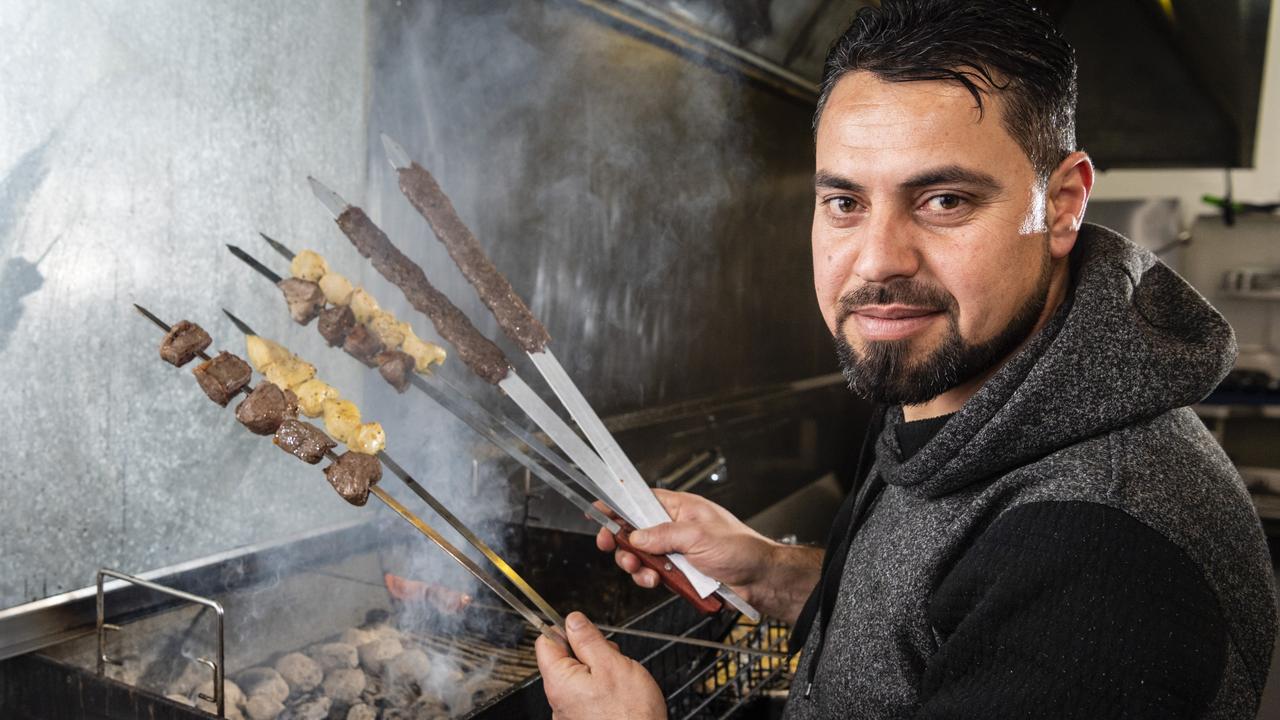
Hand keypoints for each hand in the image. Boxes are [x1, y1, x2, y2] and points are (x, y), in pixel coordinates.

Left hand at [536, 611, 666, 719]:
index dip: (565, 630)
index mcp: (559, 681)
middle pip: (563, 659)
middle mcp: (558, 699)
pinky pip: (587, 694)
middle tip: (611, 657)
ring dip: (597, 670)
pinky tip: (618, 694)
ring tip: (619, 678)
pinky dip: (601, 688)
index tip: (585, 630)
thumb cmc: (630, 714)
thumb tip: (573, 620)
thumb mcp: (612, 664)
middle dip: (587, 651)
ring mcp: (570, 712)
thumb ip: (589, 639)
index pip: (545, 642)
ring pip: (578, 676)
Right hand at [596, 489, 822, 622]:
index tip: (599, 510)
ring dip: (635, 564)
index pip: (641, 500)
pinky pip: (653, 574)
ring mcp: (676, 551)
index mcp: (680, 508)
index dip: (618, 505)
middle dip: (622, 541)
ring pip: (641, 555)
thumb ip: (663, 535)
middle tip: (611, 547)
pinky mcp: (679, 573)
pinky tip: (656, 581)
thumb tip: (637, 535)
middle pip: (635, 530)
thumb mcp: (698, 536)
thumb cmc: (741, 549)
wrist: (760, 581)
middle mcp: (675, 527)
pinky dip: (649, 579)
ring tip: (642, 570)